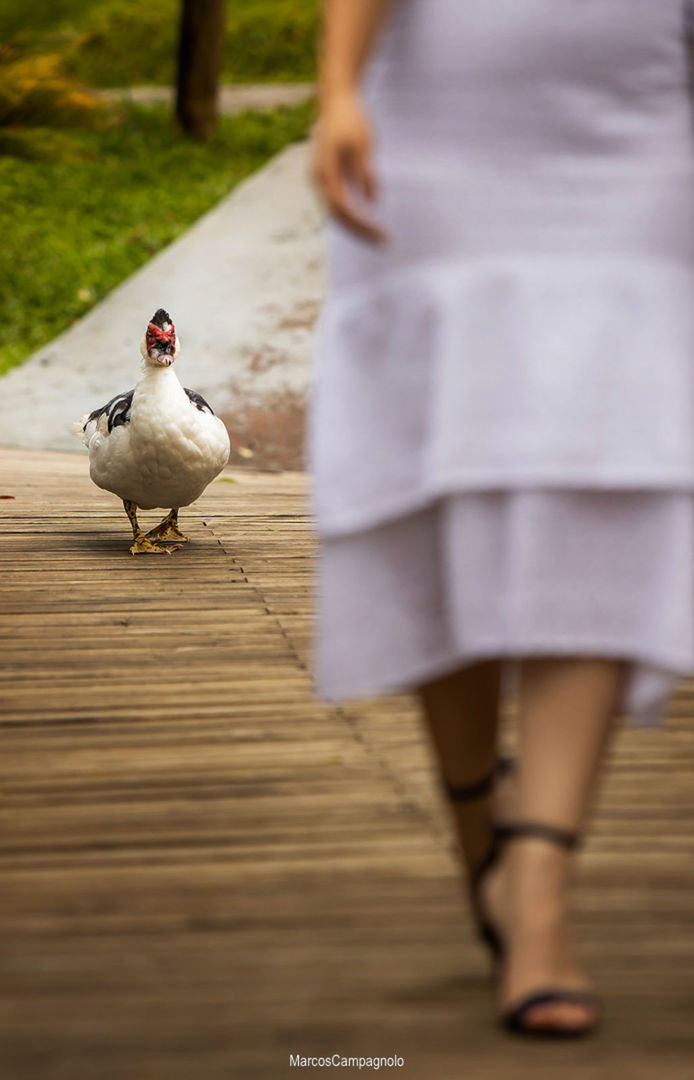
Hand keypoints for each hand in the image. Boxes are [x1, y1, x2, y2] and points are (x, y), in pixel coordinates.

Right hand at [311, 90, 386, 243]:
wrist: (335, 100)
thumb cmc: (351, 119)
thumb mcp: (363, 145)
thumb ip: (366, 173)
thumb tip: (372, 201)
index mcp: (325, 171)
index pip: (342, 208)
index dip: (360, 223)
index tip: (379, 233)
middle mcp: (318, 179)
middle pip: (337, 216)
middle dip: (359, 232)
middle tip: (382, 242)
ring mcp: (319, 179)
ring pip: (335, 213)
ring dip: (354, 227)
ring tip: (375, 237)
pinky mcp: (324, 177)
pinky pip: (335, 204)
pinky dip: (350, 216)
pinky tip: (366, 222)